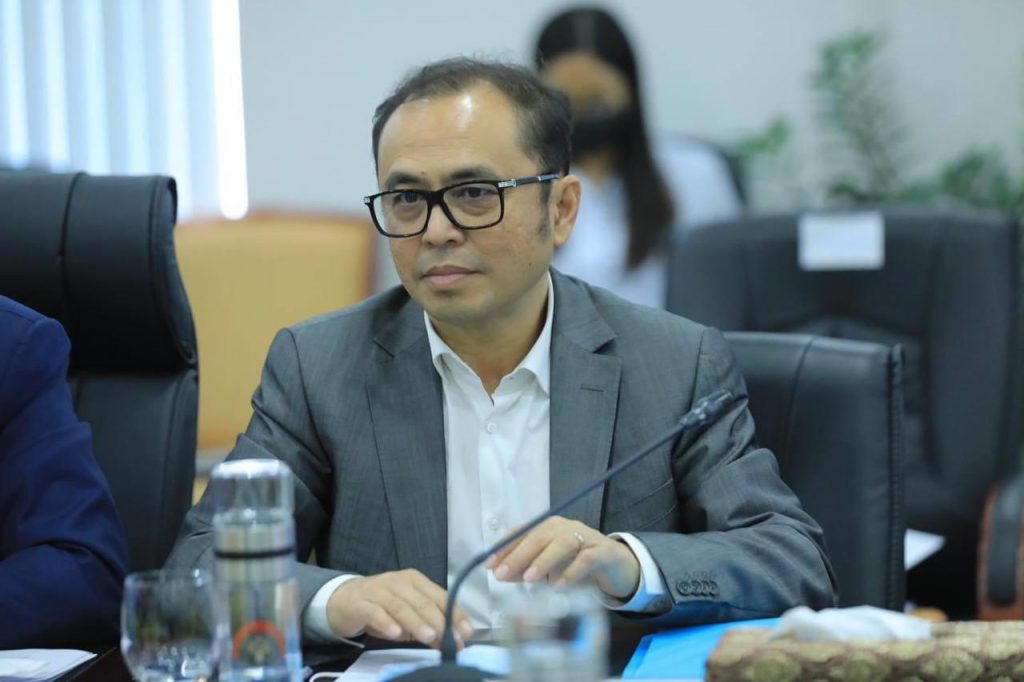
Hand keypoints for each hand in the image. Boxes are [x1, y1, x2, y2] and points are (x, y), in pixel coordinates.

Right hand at [325, 569, 473, 647]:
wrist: (344, 600)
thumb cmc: (382, 607)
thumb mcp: (408, 616)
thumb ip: (430, 626)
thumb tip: (453, 642)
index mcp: (416, 581)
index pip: (440, 596)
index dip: (455, 614)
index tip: (467, 632)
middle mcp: (399, 582)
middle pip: (423, 602)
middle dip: (439, 621)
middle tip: (451, 639)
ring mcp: (379, 590)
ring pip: (401, 606)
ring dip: (417, 622)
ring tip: (430, 637)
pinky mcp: (361, 603)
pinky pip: (375, 612)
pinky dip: (386, 622)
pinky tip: (395, 634)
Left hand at [485, 517, 640, 599]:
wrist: (615, 563)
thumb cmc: (576, 562)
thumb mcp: (548, 566)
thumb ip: (526, 568)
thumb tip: (501, 574)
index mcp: (549, 526)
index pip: (523, 532)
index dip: (505, 547)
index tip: (489, 565)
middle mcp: (565, 527)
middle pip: (540, 535)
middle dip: (519, 555)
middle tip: (503, 575)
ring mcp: (586, 537)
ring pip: (563, 543)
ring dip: (544, 560)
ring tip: (530, 579)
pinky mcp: (603, 552)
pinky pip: (587, 559)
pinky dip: (572, 571)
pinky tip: (559, 585)